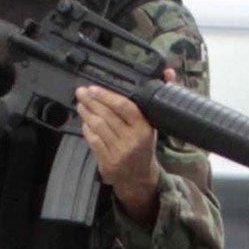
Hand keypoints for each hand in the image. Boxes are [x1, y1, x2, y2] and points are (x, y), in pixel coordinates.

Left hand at [75, 74, 165, 223]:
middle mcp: (132, 140)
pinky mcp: (107, 162)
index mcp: (145, 128)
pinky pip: (93, 141)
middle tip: (81, 92)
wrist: (139, 176)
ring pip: (98, 127)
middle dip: (91, 101)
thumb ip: (157, 97)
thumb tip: (169, 71)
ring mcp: (119, 152)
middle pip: (107, 116)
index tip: (94, 88)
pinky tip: (84, 121)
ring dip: (86, 113)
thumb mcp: (153, 123)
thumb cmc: (144, 144)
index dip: (106, 96)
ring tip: (80, 103)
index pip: (124, 107)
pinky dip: (87, 129)